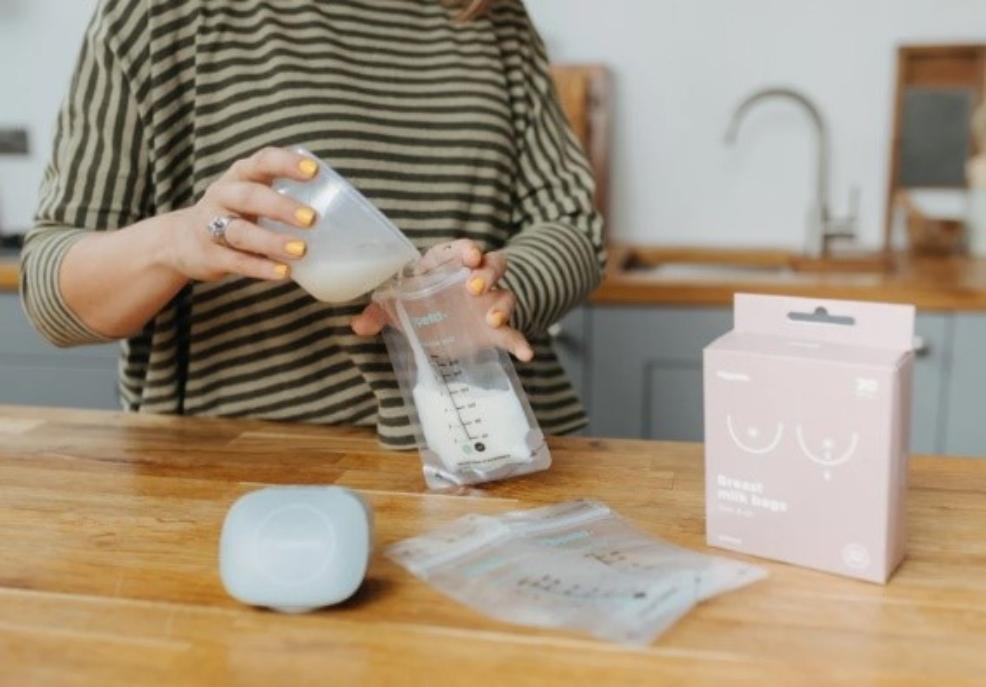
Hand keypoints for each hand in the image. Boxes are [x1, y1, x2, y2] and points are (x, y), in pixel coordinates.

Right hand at [163, 147, 319, 281]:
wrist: (182, 241)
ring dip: (272, 241)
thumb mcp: (254, 196)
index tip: (314, 171)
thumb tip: (342, 208)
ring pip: (241, 232)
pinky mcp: (210, 255)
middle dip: (281, 207)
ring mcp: (212, 226)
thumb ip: (285, 195)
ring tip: (301, 250)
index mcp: (240, 175)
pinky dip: (260, 267)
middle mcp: (223, 196)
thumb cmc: (236, 214)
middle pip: (250, 197)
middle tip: (312, 219)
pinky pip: (236, 261)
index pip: (263, 161)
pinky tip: (284, 272)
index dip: (287, 164)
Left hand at [350, 239, 533, 361]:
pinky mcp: (493, 330)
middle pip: (493, 264)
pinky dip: (520, 341)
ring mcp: (487, 304)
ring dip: (502, 305)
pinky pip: (512, 332)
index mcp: (446, 265)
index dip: (467, 249)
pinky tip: (526, 353)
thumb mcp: (395, 305)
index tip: (470, 256)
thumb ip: (378, 311)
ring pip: (505, 294)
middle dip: (488, 273)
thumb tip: (358, 325)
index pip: (460, 249)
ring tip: (492, 319)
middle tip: (474, 288)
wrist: (437, 323)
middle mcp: (472, 280)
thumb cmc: (415, 303)